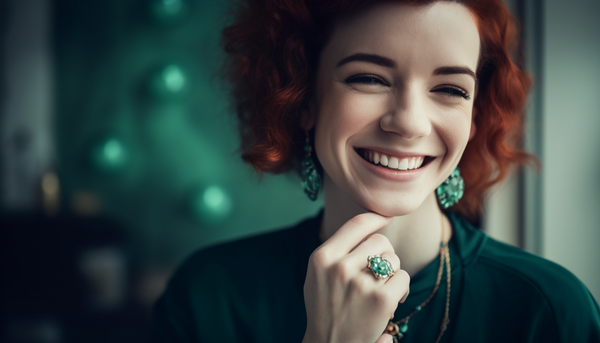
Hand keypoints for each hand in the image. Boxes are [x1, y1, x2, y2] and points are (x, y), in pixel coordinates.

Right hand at [302, 213, 409, 342]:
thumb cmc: (325, 308)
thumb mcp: (318, 275)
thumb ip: (337, 249)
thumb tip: (372, 222)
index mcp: (321, 257)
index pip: (356, 224)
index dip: (375, 218)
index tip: (386, 217)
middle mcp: (339, 267)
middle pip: (379, 241)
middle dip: (384, 255)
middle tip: (379, 274)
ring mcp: (360, 283)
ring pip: (393, 259)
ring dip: (393, 273)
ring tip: (383, 289)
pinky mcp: (380, 300)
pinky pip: (403, 278)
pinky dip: (402, 288)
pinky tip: (392, 301)